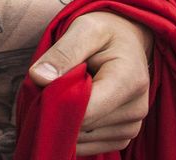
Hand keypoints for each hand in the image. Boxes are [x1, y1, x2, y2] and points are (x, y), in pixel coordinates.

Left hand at [27, 11, 151, 155]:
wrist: (126, 40)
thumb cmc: (104, 32)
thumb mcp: (83, 29)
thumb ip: (62, 52)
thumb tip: (38, 78)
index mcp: (129, 79)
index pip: (87, 112)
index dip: (58, 105)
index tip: (44, 89)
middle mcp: (137, 108)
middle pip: (83, 127)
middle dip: (61, 111)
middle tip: (59, 84)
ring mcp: (132, 126)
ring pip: (83, 140)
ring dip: (67, 122)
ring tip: (73, 92)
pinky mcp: (124, 136)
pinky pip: (89, 146)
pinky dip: (75, 132)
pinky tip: (78, 107)